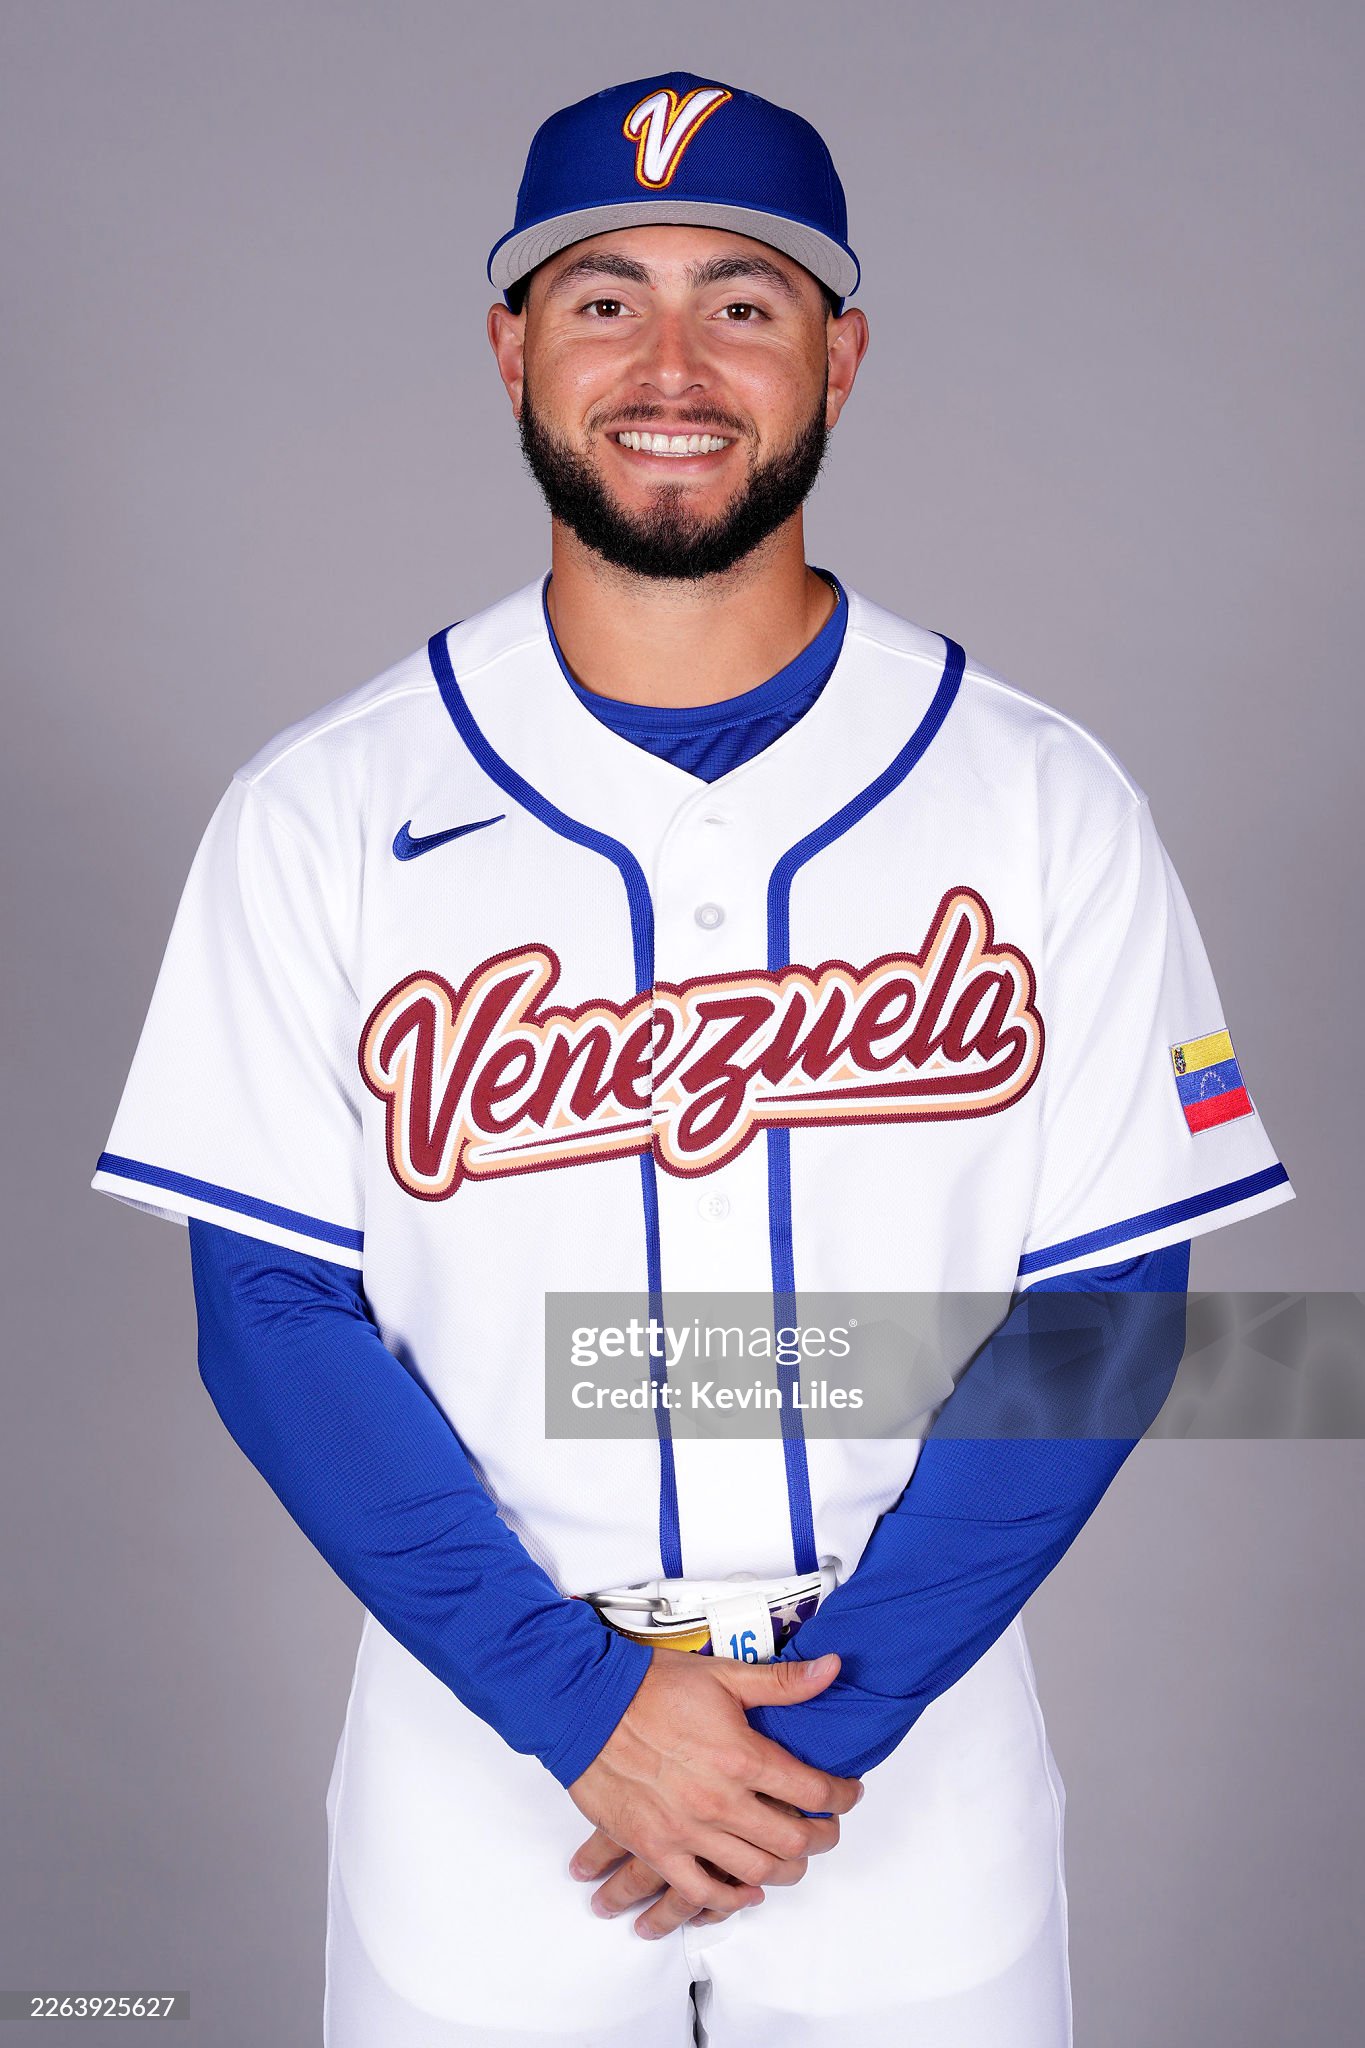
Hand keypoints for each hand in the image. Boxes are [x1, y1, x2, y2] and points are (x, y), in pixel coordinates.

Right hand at [566, 1648, 860, 1923]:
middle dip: (822, 1838)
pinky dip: (730, 1899)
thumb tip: (831, 1669)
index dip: (841, 1796)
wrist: (588, 1705)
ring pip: (756, 1872)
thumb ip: (782, 1682)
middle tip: (825, 1829)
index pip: (814, 1791)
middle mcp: (720, 1801)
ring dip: (784, 1870)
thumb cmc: (651, 1688)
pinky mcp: (656, 1848)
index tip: (846, 1794)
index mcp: (742, 1756)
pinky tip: (744, 1890)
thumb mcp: (723, 1675)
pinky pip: (701, 1891)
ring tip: (790, 1856)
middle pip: (794, 1840)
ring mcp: (688, 1831)